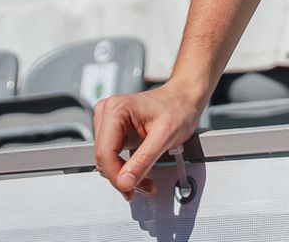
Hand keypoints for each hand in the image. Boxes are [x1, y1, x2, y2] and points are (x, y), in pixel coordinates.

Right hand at [93, 84, 204, 198]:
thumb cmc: (178, 108)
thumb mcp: (165, 136)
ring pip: (107, 161)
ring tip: (146, 182)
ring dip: (125, 176)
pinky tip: (141, 174)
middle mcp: (107, 113)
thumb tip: (125, 181)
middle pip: (104, 158)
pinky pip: (113, 158)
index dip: (116, 175)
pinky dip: (127, 170)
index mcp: (115, 109)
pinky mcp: (114, 132)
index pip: (105, 152)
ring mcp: (109, 122)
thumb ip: (143, 160)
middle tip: (144, 187)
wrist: (185, 100)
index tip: (130, 189)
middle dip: (123, 178)